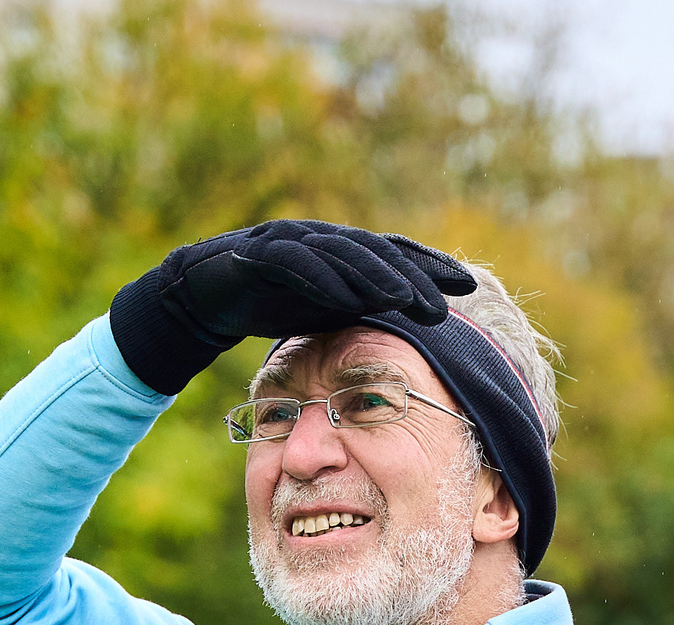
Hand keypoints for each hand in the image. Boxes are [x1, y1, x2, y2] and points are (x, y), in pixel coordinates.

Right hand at [107, 220, 475, 394]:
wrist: (205, 294)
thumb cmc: (271, 304)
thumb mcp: (327, 314)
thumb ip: (364, 314)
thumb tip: (409, 335)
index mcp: (345, 254)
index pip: (397, 256)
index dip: (432, 267)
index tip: (468, 286)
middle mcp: (325, 240)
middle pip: (378, 253)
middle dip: (414, 276)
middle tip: (446, 303)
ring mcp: (293, 241)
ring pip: (342, 254)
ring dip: (376, 275)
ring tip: (405, 298)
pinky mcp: (261, 253)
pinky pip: (296, 262)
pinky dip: (321, 276)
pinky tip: (344, 294)